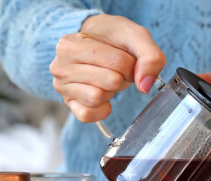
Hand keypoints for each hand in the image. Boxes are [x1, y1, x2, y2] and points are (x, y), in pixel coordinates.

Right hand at [50, 14, 166, 122]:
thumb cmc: (114, 38)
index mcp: (70, 44)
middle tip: (114, 69)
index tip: (125, 58)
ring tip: (105, 78)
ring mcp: (62, 87)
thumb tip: (144, 86)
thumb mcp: (136, 36)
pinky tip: (104, 96)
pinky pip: (87, 115)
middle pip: (110, 81)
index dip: (132, 65)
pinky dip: (102, 110)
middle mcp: (60, 66)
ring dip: (110, 91)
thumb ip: (150, 56)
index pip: (118, 62)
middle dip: (121, 77)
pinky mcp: (69, 104)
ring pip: (97, 98)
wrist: (98, 40)